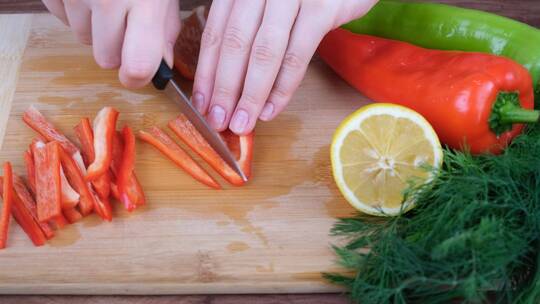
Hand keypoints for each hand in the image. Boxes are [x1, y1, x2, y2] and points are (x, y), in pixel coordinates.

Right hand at [42, 0, 180, 88]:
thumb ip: (166, 32)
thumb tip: (160, 68)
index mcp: (146, 4)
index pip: (138, 66)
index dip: (137, 76)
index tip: (137, 72)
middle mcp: (109, 0)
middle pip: (106, 59)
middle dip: (116, 49)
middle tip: (124, 22)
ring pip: (82, 39)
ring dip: (95, 27)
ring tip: (107, 0)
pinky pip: (61, 16)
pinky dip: (73, 9)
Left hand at [192, 0, 377, 134]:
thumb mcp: (267, 4)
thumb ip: (246, 31)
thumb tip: (226, 83)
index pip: (215, 33)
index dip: (206, 72)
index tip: (202, 104)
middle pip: (235, 43)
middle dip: (224, 88)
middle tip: (218, 120)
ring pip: (264, 53)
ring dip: (250, 95)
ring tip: (242, 123)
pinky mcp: (321, 8)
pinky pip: (297, 56)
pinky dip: (282, 88)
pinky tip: (271, 110)